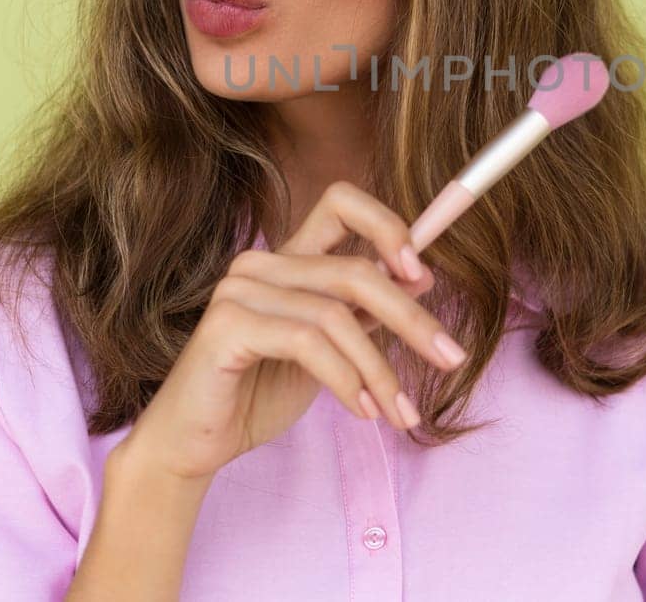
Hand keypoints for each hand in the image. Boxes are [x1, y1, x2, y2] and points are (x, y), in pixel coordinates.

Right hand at [118, 181, 464, 482]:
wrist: (193, 444)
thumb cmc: (256, 394)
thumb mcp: (327, 352)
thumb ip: (362, 313)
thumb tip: (421, 277)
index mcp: (288, 258)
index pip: (342, 201)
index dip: (388, 225)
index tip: (422, 273)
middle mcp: (262, 262)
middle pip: (356, 270)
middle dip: (412, 317)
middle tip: (452, 357)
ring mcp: (240, 289)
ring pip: (338, 315)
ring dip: (380, 369)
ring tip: (400, 411)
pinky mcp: (227, 325)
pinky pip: (308, 343)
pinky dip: (346, 379)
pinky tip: (362, 411)